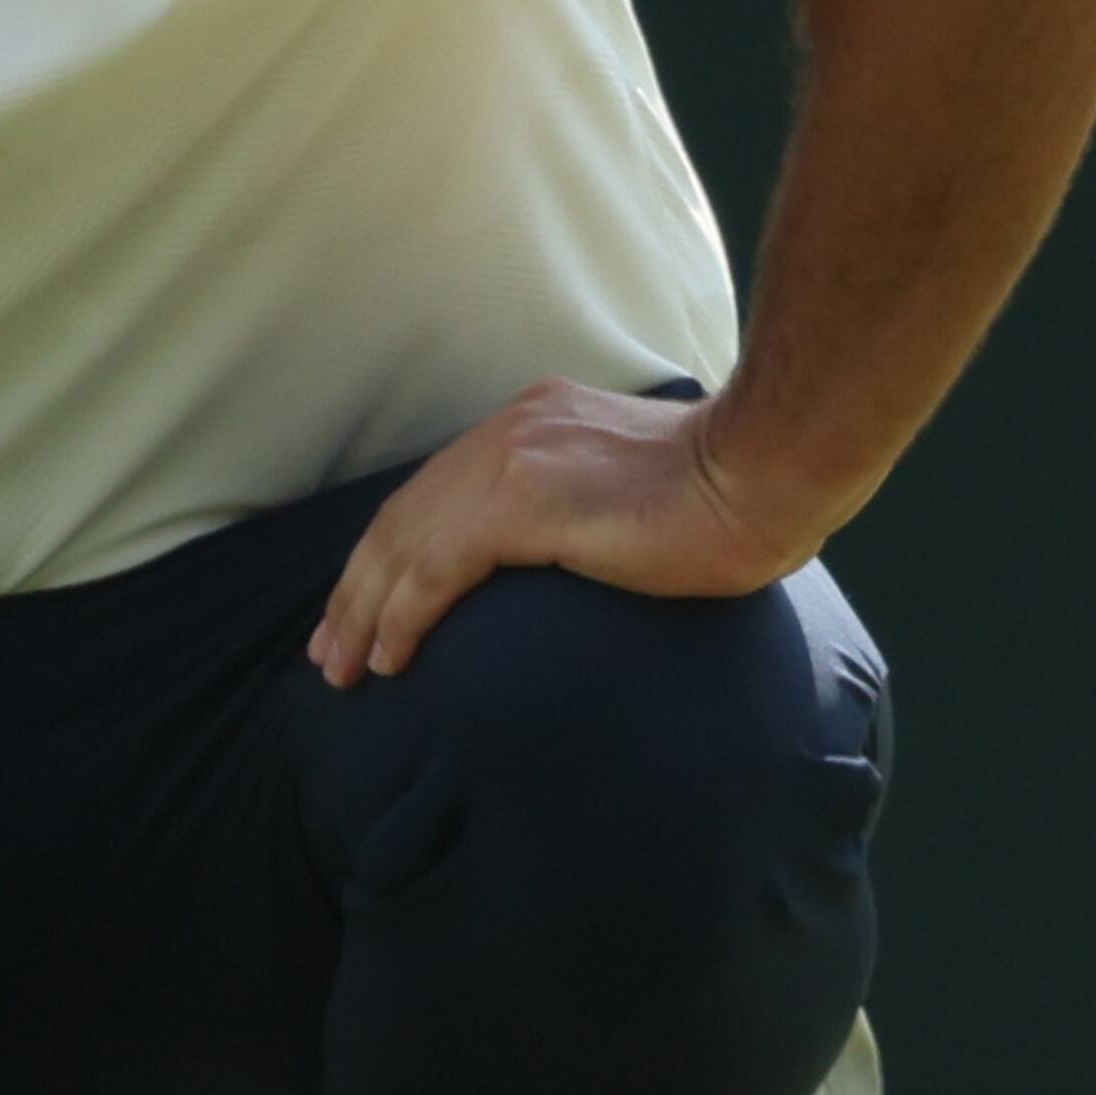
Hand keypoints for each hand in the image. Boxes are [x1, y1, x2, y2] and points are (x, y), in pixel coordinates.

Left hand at [308, 381, 802, 686]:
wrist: (765, 469)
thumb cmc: (731, 493)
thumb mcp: (636, 492)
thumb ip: (591, 511)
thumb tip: (580, 554)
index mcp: (538, 424)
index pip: (439, 491)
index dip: (394, 553)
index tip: (367, 606)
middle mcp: (513, 431)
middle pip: (406, 516)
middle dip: (359, 589)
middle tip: (329, 652)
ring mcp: (515, 460)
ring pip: (407, 544)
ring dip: (366, 613)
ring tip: (344, 670)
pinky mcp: (524, 503)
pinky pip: (437, 569)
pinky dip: (403, 616)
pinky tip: (389, 657)